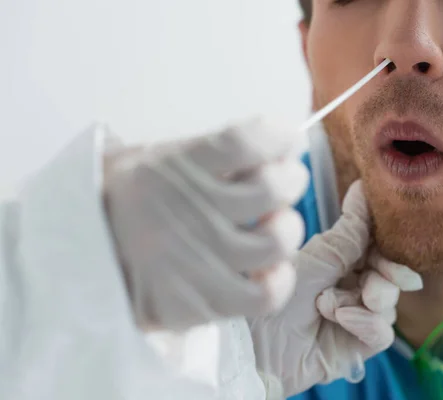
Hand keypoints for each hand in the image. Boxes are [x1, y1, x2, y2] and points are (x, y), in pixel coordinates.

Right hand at [102, 117, 308, 330]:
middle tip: (287, 180)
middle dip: (292, 179)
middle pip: (273, 188)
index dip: (279, 136)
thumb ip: (218, 151)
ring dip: (288, 227)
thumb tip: (286, 142)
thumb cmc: (135, 201)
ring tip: (276, 224)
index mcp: (177, 167)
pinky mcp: (203, 302)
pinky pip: (267, 294)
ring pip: (277, 241)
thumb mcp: (159, 158)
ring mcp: (198, 259)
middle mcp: (191, 212)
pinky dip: (280, 278)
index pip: (245, 141)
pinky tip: (270, 267)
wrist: (86, 258)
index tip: (288, 139)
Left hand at [248, 181, 422, 397]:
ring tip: (330, 303)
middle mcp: (350, 287)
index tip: (395, 239)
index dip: (390, 247)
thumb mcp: (319, 257)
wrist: (254, 342)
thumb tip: (363, 186)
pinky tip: (341, 318)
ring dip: (367, 300)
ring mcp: (354, 317)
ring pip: (389, 304)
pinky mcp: (355, 346)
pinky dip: (366, 322)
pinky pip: (382, 333)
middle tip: (372, 278)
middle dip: (387, 274)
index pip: (379, 249)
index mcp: (340, 262)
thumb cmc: (277, 293)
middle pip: (390, 276)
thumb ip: (351, 231)